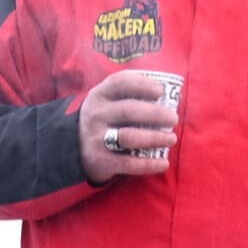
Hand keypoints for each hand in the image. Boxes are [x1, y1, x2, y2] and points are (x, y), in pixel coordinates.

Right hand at [77, 65, 181, 181]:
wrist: (73, 147)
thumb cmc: (104, 120)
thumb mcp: (107, 102)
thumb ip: (129, 95)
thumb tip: (168, 93)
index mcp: (99, 95)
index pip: (120, 83)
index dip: (142, 84)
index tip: (160, 90)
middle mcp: (96, 115)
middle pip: (129, 110)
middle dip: (155, 114)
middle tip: (173, 118)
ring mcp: (96, 138)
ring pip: (129, 137)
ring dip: (154, 138)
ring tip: (171, 139)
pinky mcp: (101, 161)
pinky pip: (128, 163)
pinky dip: (148, 164)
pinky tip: (164, 163)